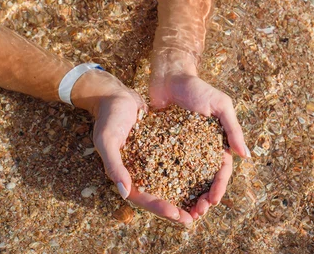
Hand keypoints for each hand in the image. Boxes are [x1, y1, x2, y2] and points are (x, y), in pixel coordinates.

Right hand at [71, 70, 193, 224]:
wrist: (117, 97)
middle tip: (196, 216)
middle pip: (159, 196)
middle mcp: (138, 173)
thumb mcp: (107, 140)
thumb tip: (125, 193)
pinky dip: (188, 173)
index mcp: (124, 175)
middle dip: (177, 208)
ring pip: (170, 184)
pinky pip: (175, 165)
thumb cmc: (109, 117)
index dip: (160, 208)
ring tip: (204, 202)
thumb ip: (114, 166)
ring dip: (185, 195)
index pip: (143, 198)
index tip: (178, 214)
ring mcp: (150, 162)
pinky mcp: (161, 150)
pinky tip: (205, 177)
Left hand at [150, 66, 249, 219]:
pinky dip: (165, 182)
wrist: (169, 76)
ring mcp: (181, 149)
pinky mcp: (162, 145)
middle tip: (196, 214)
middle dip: (202, 198)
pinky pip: (164, 167)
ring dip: (185, 196)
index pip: (221, 170)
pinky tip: (160, 196)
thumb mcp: (220, 105)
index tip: (213, 202)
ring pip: (185, 179)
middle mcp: (200, 149)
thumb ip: (233, 129)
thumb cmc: (197, 88)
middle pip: (203, 180)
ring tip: (180, 212)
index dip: (219, 187)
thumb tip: (246, 156)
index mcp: (216, 142)